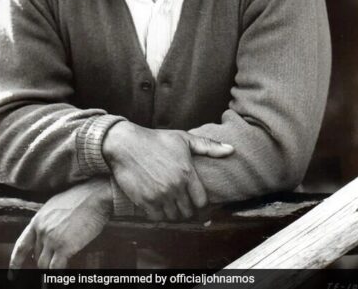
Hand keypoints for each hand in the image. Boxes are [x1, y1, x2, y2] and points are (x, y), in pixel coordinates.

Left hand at [8, 178, 111, 269]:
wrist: (94, 195)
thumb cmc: (82, 198)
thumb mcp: (56, 206)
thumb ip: (50, 221)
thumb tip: (49, 233)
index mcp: (38, 220)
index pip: (22, 246)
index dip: (16, 262)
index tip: (13, 274)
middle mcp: (41, 230)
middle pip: (36, 256)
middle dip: (43, 263)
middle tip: (50, 267)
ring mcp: (51, 239)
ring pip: (44, 265)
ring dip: (49, 271)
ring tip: (52, 278)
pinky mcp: (64, 246)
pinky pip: (55, 269)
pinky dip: (56, 278)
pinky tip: (59, 281)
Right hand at [102, 122, 233, 220]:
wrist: (125, 144)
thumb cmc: (155, 140)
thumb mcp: (183, 139)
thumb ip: (209, 146)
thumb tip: (232, 150)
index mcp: (187, 173)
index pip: (202, 201)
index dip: (200, 203)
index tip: (195, 200)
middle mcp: (175, 186)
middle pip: (188, 211)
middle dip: (186, 209)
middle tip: (181, 203)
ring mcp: (159, 195)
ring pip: (173, 216)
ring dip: (172, 213)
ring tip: (170, 205)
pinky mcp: (144, 200)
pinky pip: (156, 217)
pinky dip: (158, 215)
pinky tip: (157, 206)